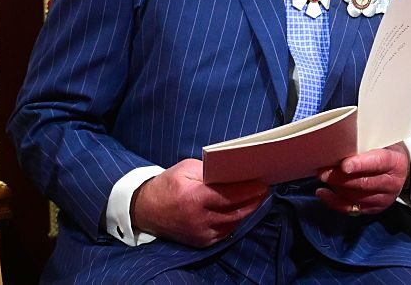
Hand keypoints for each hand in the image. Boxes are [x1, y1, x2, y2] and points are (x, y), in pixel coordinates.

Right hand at [131, 159, 268, 247]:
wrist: (146, 209)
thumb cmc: (168, 184)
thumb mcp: (186, 169)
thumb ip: (210, 171)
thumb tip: (232, 173)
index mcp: (195, 197)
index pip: (230, 195)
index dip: (249, 190)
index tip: (263, 184)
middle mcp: (199, 219)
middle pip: (235, 212)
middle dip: (253, 201)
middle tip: (264, 190)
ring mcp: (200, 233)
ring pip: (232, 224)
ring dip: (246, 211)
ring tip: (256, 199)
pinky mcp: (200, 242)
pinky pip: (224, 232)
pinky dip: (234, 221)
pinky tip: (241, 211)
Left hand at [315, 142, 409, 215]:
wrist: (399, 169)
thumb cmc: (386, 150)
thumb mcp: (382, 141)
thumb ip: (365, 143)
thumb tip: (341, 141)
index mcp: (395, 162)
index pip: (378, 163)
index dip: (360, 164)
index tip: (344, 165)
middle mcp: (391, 183)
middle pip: (363, 183)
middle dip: (340, 178)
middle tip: (323, 171)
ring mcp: (383, 199)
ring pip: (355, 196)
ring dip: (336, 187)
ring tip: (322, 176)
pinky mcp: (373, 209)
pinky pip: (350, 208)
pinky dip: (333, 201)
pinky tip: (322, 192)